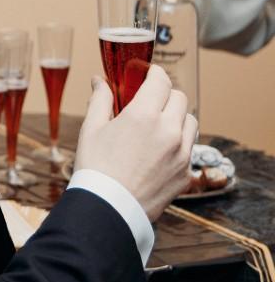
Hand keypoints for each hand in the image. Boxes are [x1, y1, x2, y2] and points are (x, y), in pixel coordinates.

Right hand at [73, 65, 196, 220]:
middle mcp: (169, 131)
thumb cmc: (95, 168)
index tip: (147, 74)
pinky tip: (159, 150)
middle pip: (179, 98)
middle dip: (165, 94)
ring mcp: (181, 153)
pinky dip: (178, 142)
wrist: (109, 208)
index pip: (160, 81)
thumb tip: (99, 81)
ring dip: (177, 117)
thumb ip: (100, 100)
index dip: (154, 73)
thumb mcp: (91, 129)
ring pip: (190, 121)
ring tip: (157, 125)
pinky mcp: (185, 172)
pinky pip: (189, 148)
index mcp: (144, 116)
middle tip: (149, 100)